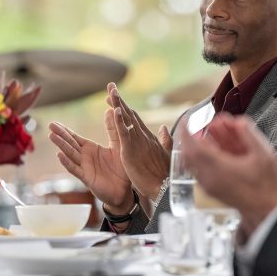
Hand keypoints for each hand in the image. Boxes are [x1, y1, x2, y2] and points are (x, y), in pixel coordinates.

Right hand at [48, 121, 133, 212]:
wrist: (125, 190)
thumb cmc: (121, 168)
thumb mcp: (118, 144)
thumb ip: (113, 129)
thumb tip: (110, 109)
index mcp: (91, 149)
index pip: (75, 138)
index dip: (65, 130)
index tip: (54, 122)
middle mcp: (85, 157)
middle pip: (70, 144)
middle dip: (60, 135)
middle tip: (50, 125)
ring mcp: (85, 167)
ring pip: (70, 154)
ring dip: (61, 145)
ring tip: (52, 136)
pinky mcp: (87, 178)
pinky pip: (75, 169)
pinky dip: (67, 162)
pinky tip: (60, 155)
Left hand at [107, 82, 171, 199]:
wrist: (165, 188)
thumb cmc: (165, 174)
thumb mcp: (164, 154)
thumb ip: (165, 140)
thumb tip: (164, 127)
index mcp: (148, 138)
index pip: (134, 119)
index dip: (124, 107)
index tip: (114, 98)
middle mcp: (144, 136)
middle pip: (129, 114)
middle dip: (119, 100)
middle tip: (110, 87)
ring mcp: (138, 142)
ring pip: (126, 119)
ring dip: (117, 104)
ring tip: (111, 91)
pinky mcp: (131, 151)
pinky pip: (124, 133)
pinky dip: (119, 121)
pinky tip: (114, 110)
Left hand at [179, 113, 276, 230]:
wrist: (267, 212)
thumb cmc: (267, 186)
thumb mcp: (264, 155)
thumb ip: (250, 135)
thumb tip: (239, 121)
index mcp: (219, 167)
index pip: (194, 146)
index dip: (187, 131)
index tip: (187, 119)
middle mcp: (210, 178)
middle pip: (188, 155)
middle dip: (187, 138)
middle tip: (191, 126)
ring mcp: (209, 186)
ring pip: (192, 164)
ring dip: (192, 148)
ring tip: (200, 137)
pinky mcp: (212, 192)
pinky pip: (197, 172)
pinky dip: (197, 160)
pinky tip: (207, 154)